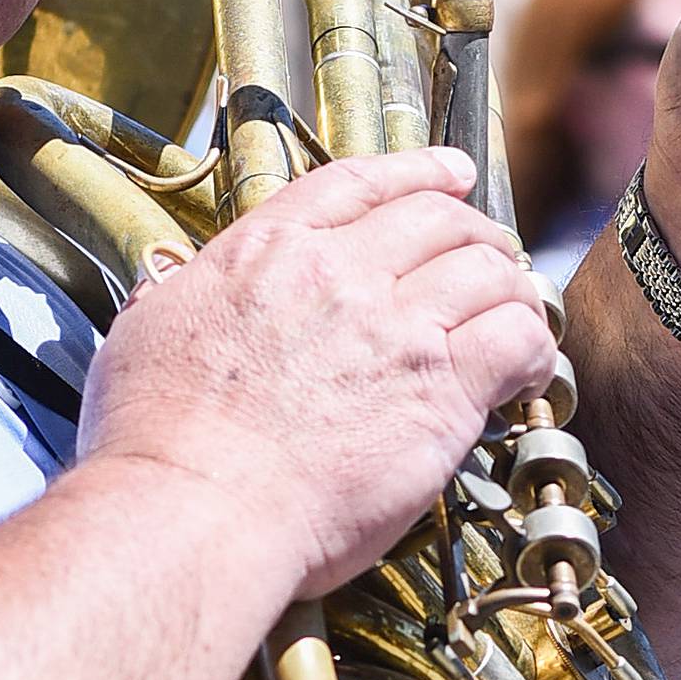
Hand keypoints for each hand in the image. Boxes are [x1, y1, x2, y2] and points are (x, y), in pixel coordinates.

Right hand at [79, 148, 555, 598]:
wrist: (196, 508)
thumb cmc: (156, 440)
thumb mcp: (147, 332)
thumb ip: (181, 296)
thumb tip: (170, 287)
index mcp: (268, 249)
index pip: (360, 183)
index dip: (418, 171)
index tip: (452, 173)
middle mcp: (339, 272)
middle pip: (439, 219)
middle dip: (475, 231)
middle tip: (492, 256)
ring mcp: (396, 327)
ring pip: (490, 271)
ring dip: (512, 287)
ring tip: (517, 312)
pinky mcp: (440, 389)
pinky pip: (517, 337)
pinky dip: (533, 344)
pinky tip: (527, 368)